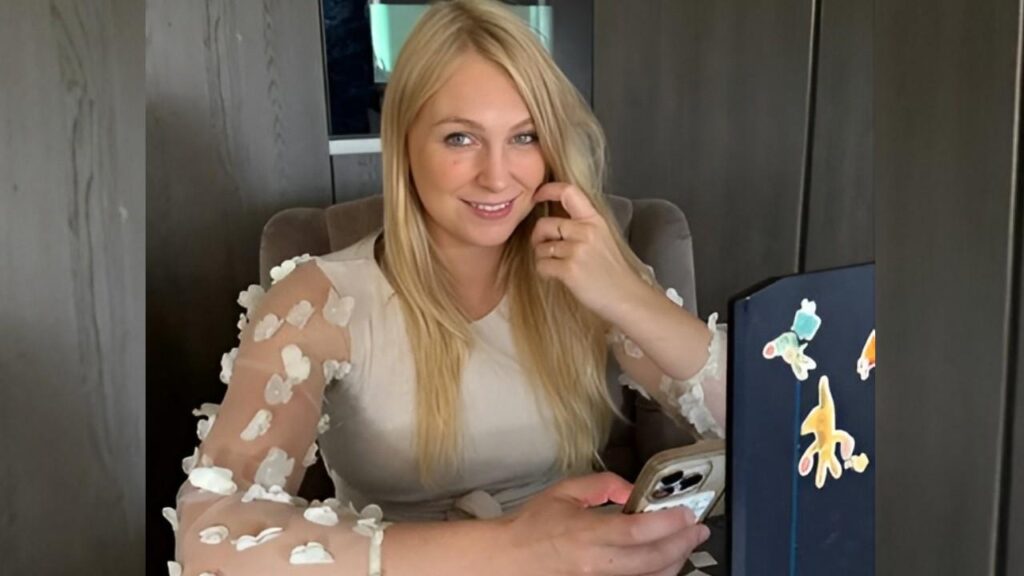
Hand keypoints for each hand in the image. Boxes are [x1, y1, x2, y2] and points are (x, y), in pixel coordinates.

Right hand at [498, 472, 708, 575]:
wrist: (509, 560)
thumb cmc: (533, 525)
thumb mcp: (565, 492)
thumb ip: (603, 486)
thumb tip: (632, 491)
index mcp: (585, 534)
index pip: (636, 532)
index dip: (667, 524)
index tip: (686, 512)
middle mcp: (596, 564)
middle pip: (652, 561)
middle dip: (682, 544)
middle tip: (698, 528)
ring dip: (675, 561)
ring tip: (685, 543)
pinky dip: (656, 574)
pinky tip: (665, 561)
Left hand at [531, 183, 647, 320]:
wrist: (627, 297)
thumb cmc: (614, 272)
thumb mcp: (603, 238)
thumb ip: (583, 226)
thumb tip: (554, 223)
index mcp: (595, 220)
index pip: (569, 192)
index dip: (548, 190)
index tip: (536, 195)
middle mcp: (586, 231)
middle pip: (545, 224)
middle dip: (538, 237)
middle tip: (545, 248)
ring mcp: (577, 250)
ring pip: (541, 248)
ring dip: (543, 258)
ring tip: (558, 266)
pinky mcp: (569, 270)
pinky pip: (542, 265)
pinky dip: (545, 272)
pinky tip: (557, 276)